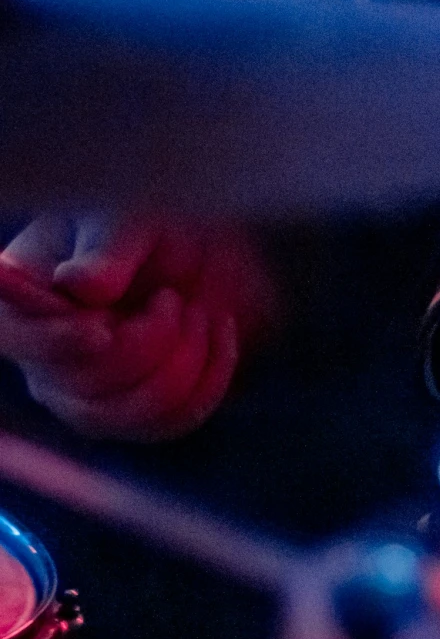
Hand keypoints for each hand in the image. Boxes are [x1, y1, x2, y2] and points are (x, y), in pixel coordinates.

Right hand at [0, 216, 273, 441]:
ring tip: (195, 310)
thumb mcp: (127, 218)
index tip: (100, 330)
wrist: (197, 237)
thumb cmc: (147, 217)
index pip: (19, 339)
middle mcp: (45, 361)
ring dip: (183, 358)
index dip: (55, 344)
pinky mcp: (134, 414)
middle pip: (85, 386)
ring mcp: (87, 396)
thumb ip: (106, 251)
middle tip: (171, 296)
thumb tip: (79, 287)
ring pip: (132, 413)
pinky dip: (210, 376)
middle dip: (147, 340)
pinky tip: (220, 330)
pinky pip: (172, 421)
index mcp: (24, 304)